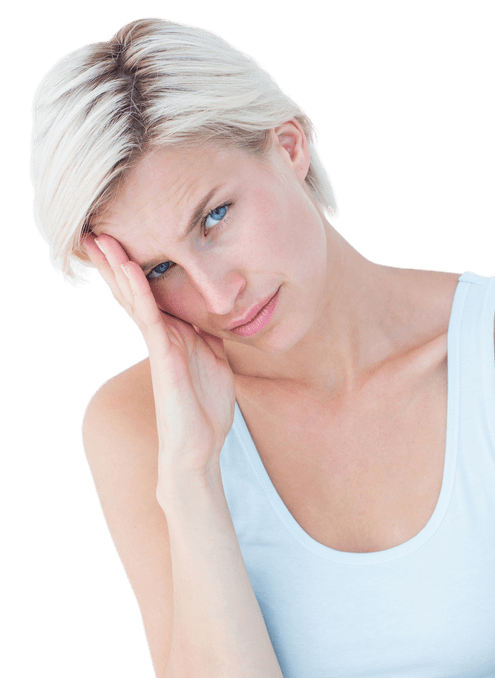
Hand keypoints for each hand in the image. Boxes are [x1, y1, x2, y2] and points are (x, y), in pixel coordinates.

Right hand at [82, 234, 235, 474]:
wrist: (200, 448)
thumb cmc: (205, 408)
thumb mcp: (216, 359)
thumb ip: (211, 332)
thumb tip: (217, 308)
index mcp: (173, 333)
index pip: (150, 293)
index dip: (135, 266)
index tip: (123, 237)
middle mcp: (161, 336)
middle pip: (133, 290)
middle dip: (115, 260)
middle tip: (94, 229)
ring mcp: (159, 345)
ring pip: (134, 298)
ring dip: (118, 268)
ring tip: (100, 239)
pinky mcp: (162, 358)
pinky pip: (148, 318)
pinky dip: (139, 292)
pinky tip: (128, 270)